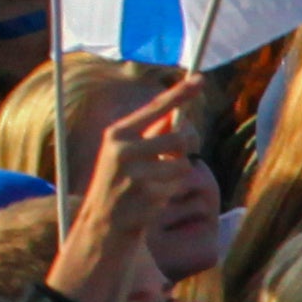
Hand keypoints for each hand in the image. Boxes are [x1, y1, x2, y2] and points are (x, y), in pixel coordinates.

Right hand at [50, 84, 195, 299]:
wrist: (101, 223)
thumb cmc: (118, 182)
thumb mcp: (125, 153)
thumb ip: (150, 134)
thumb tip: (179, 116)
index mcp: (117, 132)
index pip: (156, 108)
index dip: (180, 93)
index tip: (200, 79)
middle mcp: (123, 149)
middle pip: (179, 138)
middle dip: (188, 145)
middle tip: (183, 151)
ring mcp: (134, 173)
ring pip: (183, 166)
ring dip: (179, 175)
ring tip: (160, 181)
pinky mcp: (146, 196)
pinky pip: (177, 188)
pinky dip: (171, 193)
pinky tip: (153, 199)